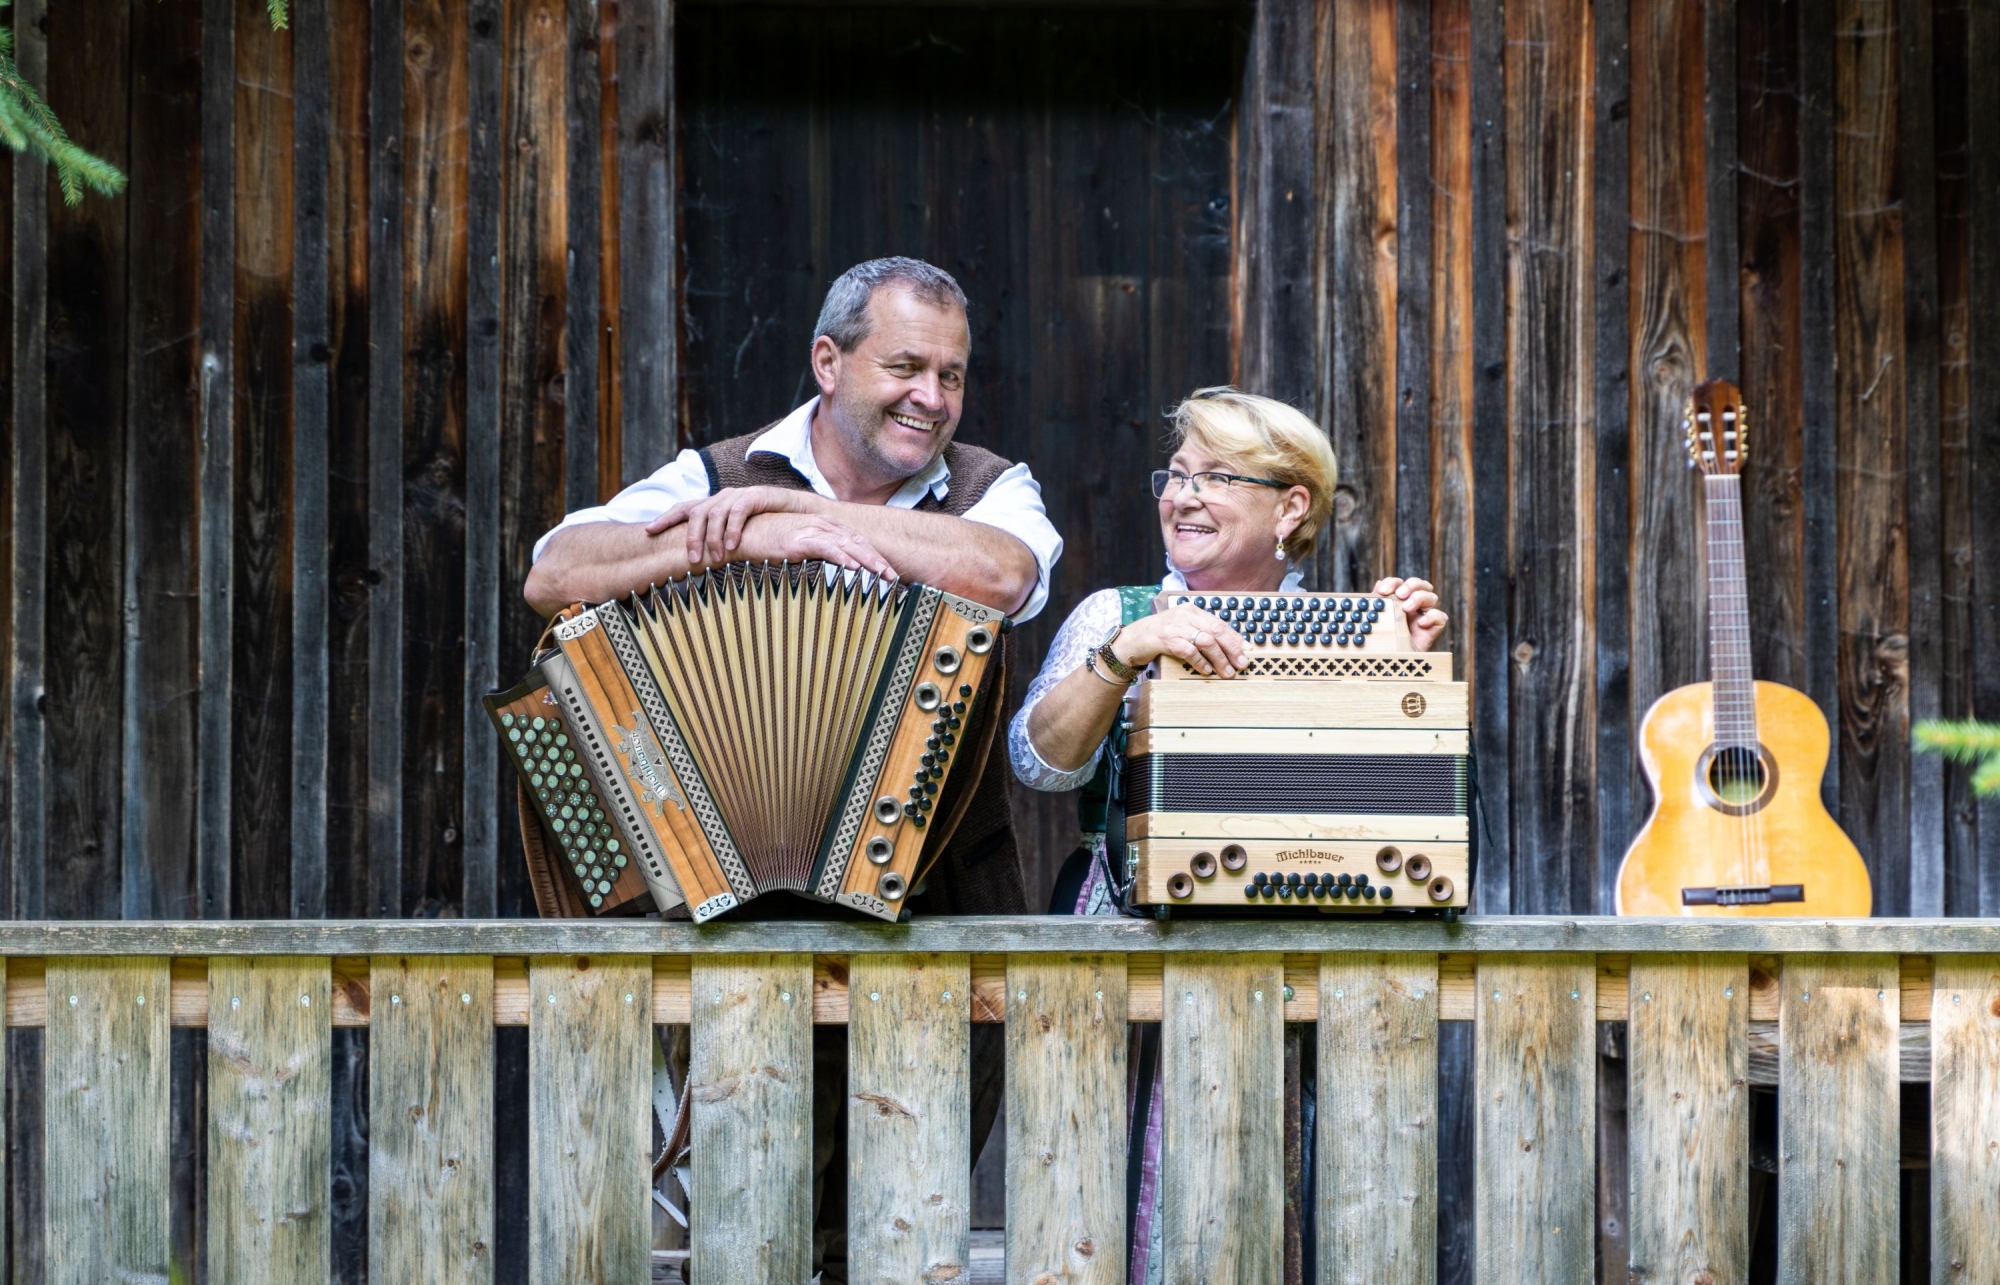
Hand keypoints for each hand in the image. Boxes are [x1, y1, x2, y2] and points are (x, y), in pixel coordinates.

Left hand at [645, 486, 812, 565]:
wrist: (798, 512)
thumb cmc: (766, 526)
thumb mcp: (737, 534)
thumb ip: (718, 541)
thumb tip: (698, 560)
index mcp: (714, 504)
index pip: (683, 508)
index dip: (665, 518)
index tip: (648, 531)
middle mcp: (722, 496)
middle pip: (697, 511)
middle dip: (691, 536)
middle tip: (691, 558)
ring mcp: (738, 495)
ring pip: (716, 513)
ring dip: (712, 537)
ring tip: (714, 557)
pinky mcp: (756, 496)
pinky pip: (738, 512)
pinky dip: (733, 530)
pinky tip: (732, 546)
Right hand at [730, 512, 897, 579]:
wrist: (745, 533)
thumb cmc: (770, 541)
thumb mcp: (799, 545)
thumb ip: (818, 550)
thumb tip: (834, 566)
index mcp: (825, 526)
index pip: (856, 541)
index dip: (874, 556)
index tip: (888, 572)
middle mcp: (822, 525)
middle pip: (858, 542)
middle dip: (878, 560)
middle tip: (894, 577)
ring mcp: (812, 530)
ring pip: (848, 545)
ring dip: (868, 560)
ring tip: (883, 574)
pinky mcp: (800, 539)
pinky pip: (826, 548)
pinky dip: (841, 557)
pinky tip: (854, 567)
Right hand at [1109, 604, 1248, 677]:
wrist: (1132, 640)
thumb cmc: (1159, 636)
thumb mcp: (1182, 630)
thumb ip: (1201, 634)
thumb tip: (1227, 648)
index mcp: (1192, 610)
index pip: (1219, 623)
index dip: (1235, 637)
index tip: (1247, 650)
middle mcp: (1185, 615)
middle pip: (1216, 630)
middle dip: (1232, 648)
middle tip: (1242, 663)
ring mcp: (1175, 626)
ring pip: (1206, 640)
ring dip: (1219, 658)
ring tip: (1226, 671)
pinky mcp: (1166, 639)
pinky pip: (1189, 650)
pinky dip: (1200, 662)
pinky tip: (1206, 671)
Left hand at [1374, 576, 1447, 651]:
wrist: (1392, 661)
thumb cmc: (1386, 640)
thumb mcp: (1378, 620)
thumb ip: (1378, 603)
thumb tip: (1378, 584)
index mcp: (1400, 599)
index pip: (1400, 583)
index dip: (1392, 583)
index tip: (1382, 591)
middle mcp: (1415, 604)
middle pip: (1420, 584)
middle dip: (1410, 586)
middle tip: (1399, 594)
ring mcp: (1426, 615)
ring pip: (1432, 596)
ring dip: (1419, 598)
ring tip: (1406, 608)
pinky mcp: (1434, 628)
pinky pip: (1441, 617)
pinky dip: (1432, 617)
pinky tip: (1420, 624)